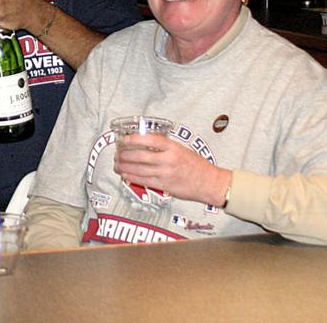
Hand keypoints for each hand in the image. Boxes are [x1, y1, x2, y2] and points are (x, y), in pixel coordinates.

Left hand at [114, 134, 230, 207]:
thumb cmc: (196, 165)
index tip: (123, 140)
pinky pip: (144, 181)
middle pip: (139, 156)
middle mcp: (168, 160)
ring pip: (139, 169)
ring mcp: (166, 174)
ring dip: (124, 167)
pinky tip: (125, 175)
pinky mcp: (165, 186)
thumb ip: (164, 146)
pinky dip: (132, 177)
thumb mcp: (181, 149)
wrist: (210, 182)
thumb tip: (144, 143)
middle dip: (124, 155)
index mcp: (173, 147)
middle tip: (117, 154)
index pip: (149, 140)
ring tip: (117, 165)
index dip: (133, 139)